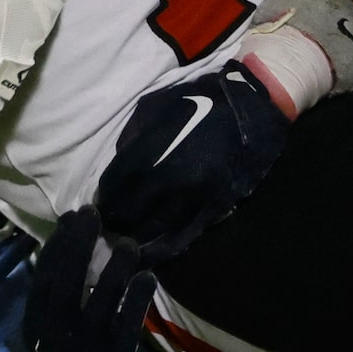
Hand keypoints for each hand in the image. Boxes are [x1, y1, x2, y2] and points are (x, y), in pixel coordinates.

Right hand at [12, 207, 157, 351]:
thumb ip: (33, 319)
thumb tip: (40, 276)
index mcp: (35, 331)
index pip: (44, 280)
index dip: (57, 247)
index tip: (69, 220)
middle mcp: (59, 335)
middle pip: (68, 282)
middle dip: (79, 245)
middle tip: (92, 215)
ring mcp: (88, 347)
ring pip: (102, 299)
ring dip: (115, 268)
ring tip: (128, 242)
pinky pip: (128, 325)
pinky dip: (138, 299)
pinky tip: (149, 276)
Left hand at [96, 64, 290, 260]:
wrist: (253, 106)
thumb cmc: (201, 99)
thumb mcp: (155, 106)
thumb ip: (133, 138)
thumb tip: (118, 165)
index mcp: (149, 153)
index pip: (111, 188)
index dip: (102, 199)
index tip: (99, 204)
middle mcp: (167, 181)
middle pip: (128, 215)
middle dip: (115, 222)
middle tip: (110, 225)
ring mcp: (191, 199)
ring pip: (153, 233)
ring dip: (136, 239)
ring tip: (127, 241)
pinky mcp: (212, 209)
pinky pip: (182, 238)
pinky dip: (163, 249)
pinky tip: (152, 252)